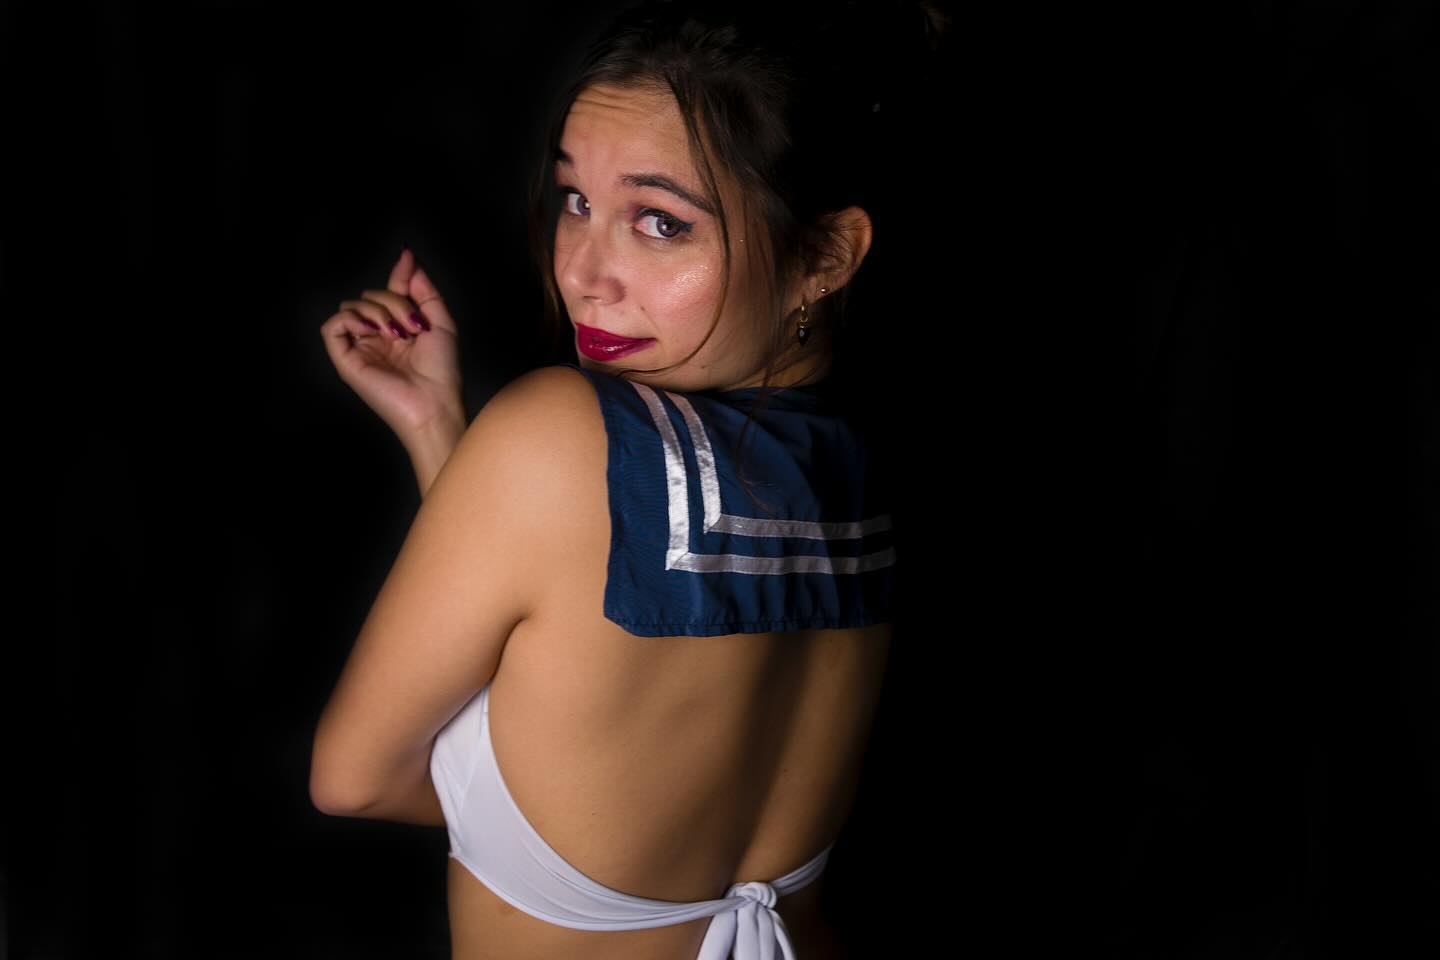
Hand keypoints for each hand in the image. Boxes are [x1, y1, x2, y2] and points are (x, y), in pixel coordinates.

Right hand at [320, 248, 463, 439]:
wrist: (434, 403)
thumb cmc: (442, 370)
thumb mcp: (440, 322)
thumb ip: (423, 289)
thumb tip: (407, 258)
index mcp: (400, 328)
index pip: (390, 292)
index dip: (398, 276)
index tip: (407, 257)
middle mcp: (379, 336)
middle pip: (371, 295)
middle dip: (393, 301)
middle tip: (413, 325)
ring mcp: (361, 347)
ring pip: (352, 306)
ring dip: (376, 310)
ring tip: (396, 333)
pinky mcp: (346, 360)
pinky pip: (332, 326)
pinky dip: (350, 319)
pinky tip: (372, 330)